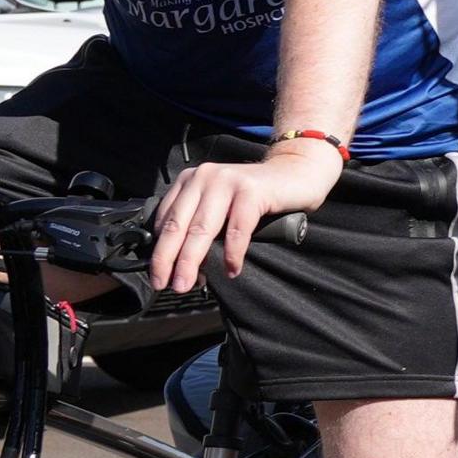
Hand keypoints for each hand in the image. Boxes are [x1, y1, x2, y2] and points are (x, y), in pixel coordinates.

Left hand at [152, 139, 340, 294]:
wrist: (297, 173)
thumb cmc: (257, 197)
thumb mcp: (220, 206)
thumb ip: (202, 226)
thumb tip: (186, 266)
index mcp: (190, 181)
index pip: (166, 219)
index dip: (160, 251)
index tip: (159, 275)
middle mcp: (204, 177)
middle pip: (179, 225)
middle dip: (167, 259)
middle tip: (163, 283)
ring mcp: (227, 181)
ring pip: (202, 228)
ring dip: (191, 260)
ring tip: (187, 283)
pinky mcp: (251, 190)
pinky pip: (237, 229)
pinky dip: (232, 253)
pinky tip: (232, 270)